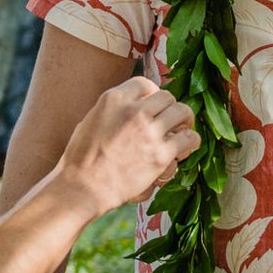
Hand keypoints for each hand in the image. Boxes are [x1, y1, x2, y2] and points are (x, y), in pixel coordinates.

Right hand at [58, 78, 199, 210]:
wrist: (83, 188)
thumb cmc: (81, 160)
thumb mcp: (90, 121)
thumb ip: (113, 111)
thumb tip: (128, 110)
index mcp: (114, 99)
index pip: (144, 84)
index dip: (152, 94)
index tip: (153, 105)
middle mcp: (134, 110)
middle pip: (166, 97)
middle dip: (169, 107)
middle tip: (170, 119)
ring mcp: (149, 132)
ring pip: (182, 112)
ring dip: (184, 120)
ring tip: (182, 130)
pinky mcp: (161, 154)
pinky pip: (188, 138)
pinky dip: (190, 141)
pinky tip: (186, 147)